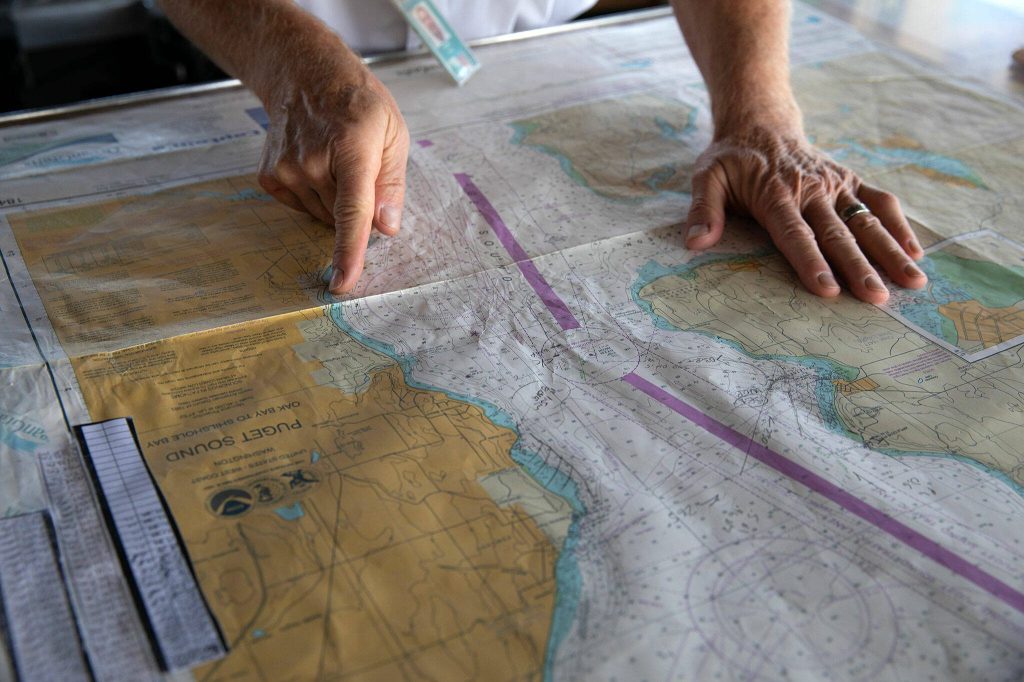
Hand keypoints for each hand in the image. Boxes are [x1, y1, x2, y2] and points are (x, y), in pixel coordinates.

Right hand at [257, 58, 409, 294]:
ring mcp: (287, 169)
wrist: (305, 74)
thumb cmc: (358, 104)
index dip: (350, 252)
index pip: (352, 212)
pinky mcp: (270, 177)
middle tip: (356, 165)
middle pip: (342, 219)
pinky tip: (314, 165)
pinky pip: (301, 209)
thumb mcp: (393, 135)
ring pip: (322, 217)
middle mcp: (313, 162)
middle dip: (356, 206)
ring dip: (334, 201)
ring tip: (334, 159)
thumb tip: (386, 229)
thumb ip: (392, 185)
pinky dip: (314, 197)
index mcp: (352, 149)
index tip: (343, 282)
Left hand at [683, 124, 926, 302]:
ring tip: (912, 281)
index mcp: (775, 193)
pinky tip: (916, 253)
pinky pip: (880, 202)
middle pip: (836, 233)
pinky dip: (900, 225)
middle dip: (858, 267)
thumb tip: (696, 242)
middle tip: (876, 298)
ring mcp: (835, 185)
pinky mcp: (850, 181)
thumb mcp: (706, 177)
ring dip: (890, 251)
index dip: (810, 260)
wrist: (761, 122)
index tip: (827, 288)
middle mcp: (811, 189)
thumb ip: (702, 210)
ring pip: (866, 220)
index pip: (794, 232)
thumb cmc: (730, 159)